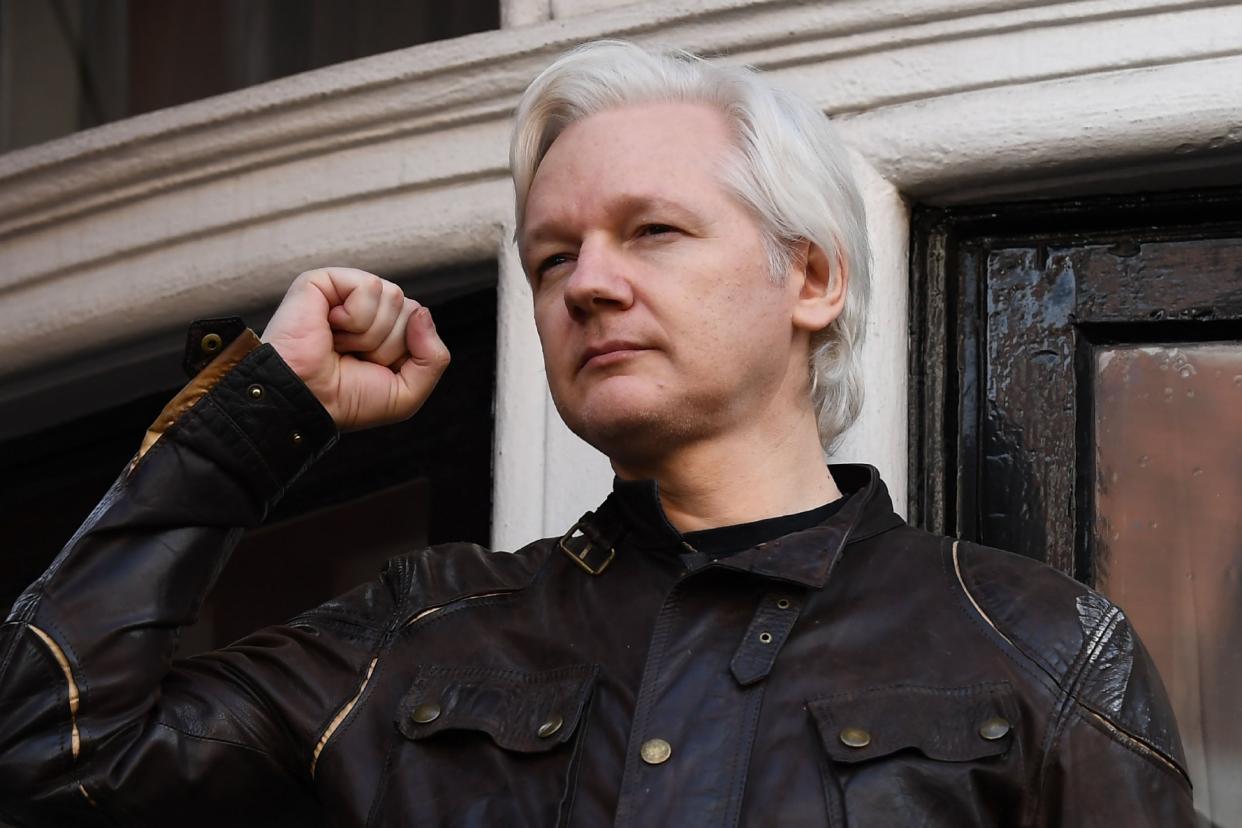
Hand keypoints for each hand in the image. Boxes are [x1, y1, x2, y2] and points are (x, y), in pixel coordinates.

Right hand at [261, 268, 450, 430]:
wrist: (306, 401)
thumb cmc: (347, 400)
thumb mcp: (407, 392)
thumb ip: (434, 358)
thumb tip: (423, 312)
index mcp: (384, 329)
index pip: (421, 321)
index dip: (405, 352)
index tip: (372, 368)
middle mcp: (366, 308)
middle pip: (410, 310)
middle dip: (388, 345)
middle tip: (351, 358)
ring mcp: (344, 292)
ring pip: (394, 298)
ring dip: (369, 334)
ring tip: (339, 345)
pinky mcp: (324, 281)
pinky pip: (370, 287)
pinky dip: (355, 318)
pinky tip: (330, 327)